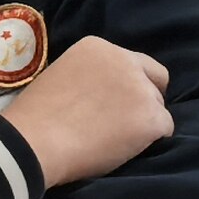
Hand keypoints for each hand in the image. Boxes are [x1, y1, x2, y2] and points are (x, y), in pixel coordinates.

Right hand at [0, 35, 172, 189]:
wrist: (34, 141)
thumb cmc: (36, 116)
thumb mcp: (62, 75)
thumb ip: (89, 76)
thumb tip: (101, 94)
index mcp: (99, 47)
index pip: (131, 63)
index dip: (126, 85)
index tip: (115, 104)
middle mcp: (125, 60)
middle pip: (152, 79)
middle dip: (142, 99)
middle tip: (123, 123)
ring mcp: (140, 89)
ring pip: (157, 106)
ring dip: (143, 122)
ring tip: (116, 141)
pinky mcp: (151, 117)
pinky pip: (164, 129)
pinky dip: (150, 141)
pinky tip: (125, 150)